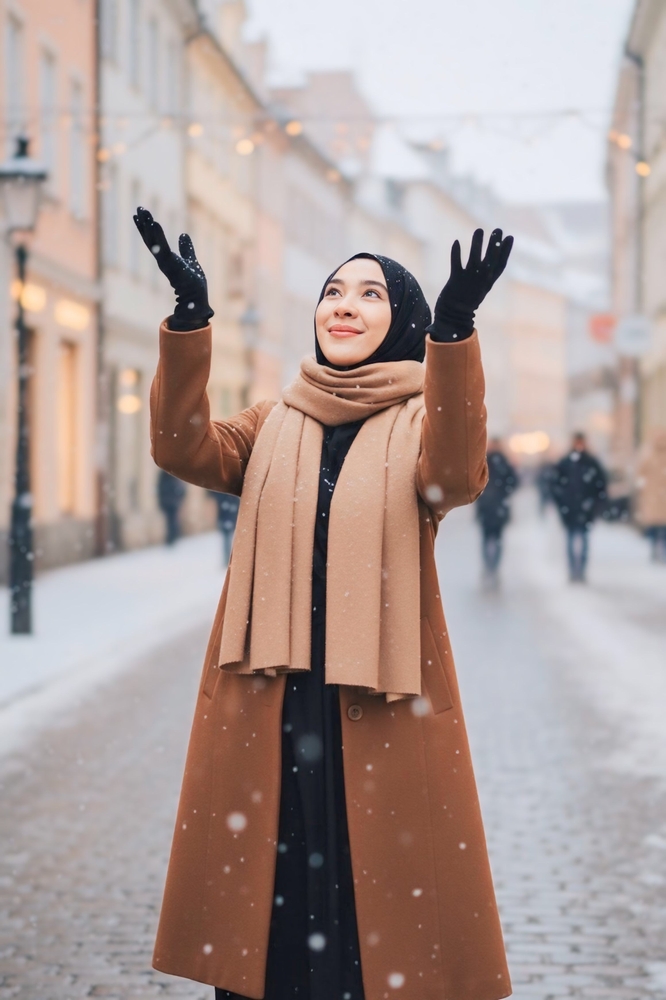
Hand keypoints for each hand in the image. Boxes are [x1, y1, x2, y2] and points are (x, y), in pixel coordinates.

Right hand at [133, 206, 213, 329]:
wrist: (197, 301)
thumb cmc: (194, 286)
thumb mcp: (190, 261)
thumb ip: (186, 249)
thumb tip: (183, 235)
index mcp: (167, 259)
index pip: (154, 240)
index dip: (146, 228)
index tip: (139, 214)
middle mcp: (163, 260)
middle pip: (150, 239)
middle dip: (144, 224)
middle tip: (138, 208)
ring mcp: (166, 263)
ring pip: (154, 242)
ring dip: (147, 227)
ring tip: (142, 212)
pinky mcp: (171, 266)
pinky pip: (162, 249)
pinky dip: (158, 236)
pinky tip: (154, 223)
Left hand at [429, 228, 512, 339]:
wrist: (454, 317)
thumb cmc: (468, 301)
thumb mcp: (481, 288)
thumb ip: (486, 274)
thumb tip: (491, 258)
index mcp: (488, 282)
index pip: (501, 264)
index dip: (506, 251)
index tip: (509, 237)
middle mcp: (481, 280)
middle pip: (490, 259)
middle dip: (495, 243)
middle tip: (497, 229)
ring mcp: (469, 279)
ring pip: (474, 258)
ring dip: (477, 243)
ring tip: (479, 230)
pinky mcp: (455, 280)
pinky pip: (456, 264)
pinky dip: (456, 253)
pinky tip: (456, 242)